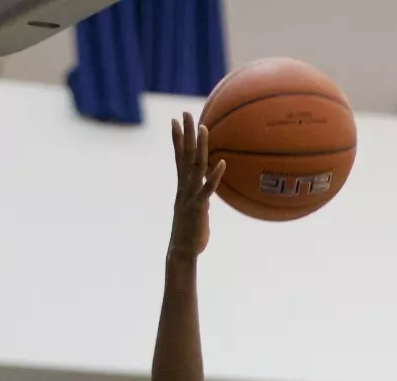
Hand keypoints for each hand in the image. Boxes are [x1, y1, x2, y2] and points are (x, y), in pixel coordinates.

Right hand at [169, 113, 221, 257]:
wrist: (182, 252)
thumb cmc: (190, 233)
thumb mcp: (194, 209)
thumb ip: (199, 196)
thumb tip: (207, 188)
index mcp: (182, 187)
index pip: (178, 157)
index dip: (177, 139)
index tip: (175, 121)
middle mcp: (184, 187)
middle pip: (184, 155)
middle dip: (185, 133)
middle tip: (183, 113)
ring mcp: (190, 196)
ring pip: (195, 167)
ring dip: (200, 147)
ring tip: (203, 127)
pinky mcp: (198, 207)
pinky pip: (207, 189)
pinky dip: (214, 176)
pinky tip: (221, 163)